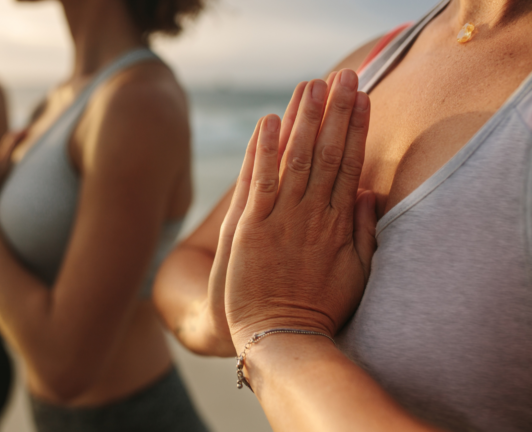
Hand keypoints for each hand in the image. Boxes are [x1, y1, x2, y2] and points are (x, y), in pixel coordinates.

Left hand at [224, 70, 377, 351]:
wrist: (280, 335)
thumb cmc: (320, 307)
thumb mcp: (356, 271)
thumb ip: (365, 231)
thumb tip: (371, 192)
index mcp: (338, 224)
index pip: (349, 165)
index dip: (356, 130)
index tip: (363, 99)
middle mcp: (312, 215)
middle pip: (326, 154)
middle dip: (335, 113)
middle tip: (343, 76)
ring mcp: (280, 219)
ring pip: (295, 160)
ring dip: (303, 120)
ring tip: (311, 85)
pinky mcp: (250, 228)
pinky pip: (259, 181)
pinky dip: (264, 151)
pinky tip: (269, 121)